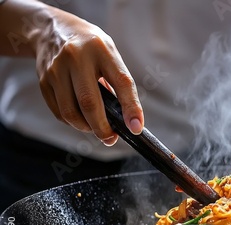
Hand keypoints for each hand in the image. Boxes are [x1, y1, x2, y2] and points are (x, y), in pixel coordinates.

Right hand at [33, 5, 142, 144]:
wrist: (52, 29)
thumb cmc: (91, 47)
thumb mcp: (109, 54)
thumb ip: (117, 82)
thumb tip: (125, 118)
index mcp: (101, 49)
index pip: (121, 82)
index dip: (131, 107)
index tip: (136, 127)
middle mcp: (76, 57)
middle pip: (89, 103)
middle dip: (102, 128)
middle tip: (111, 138)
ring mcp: (56, 69)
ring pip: (71, 112)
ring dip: (86, 128)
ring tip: (97, 129)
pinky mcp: (44, 81)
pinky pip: (59, 112)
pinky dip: (73, 122)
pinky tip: (81, 119)